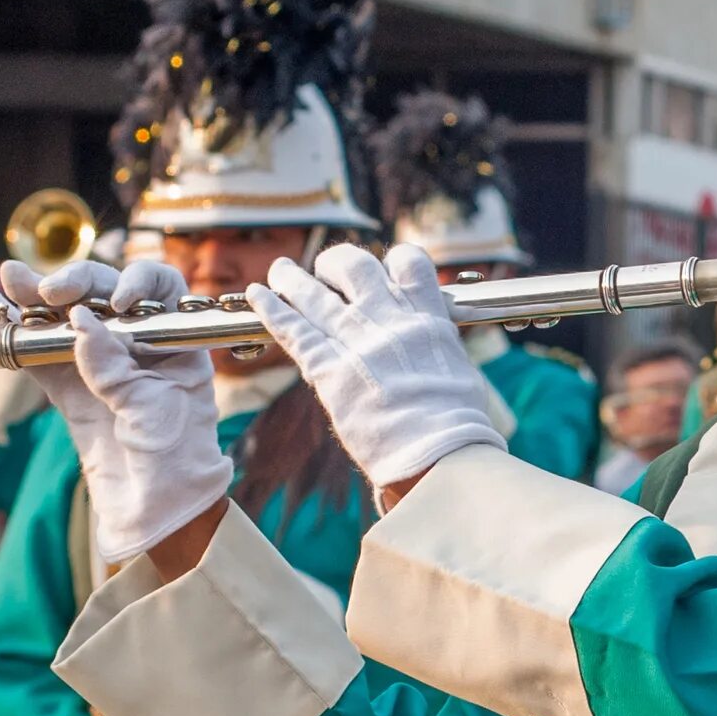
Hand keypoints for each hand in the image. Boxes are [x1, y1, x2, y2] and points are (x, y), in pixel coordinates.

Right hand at [0, 258, 231, 565]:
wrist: (154, 511)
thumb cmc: (173, 457)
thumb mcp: (151, 408)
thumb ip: (114, 366)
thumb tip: (80, 323)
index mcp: (174, 339)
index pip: (159, 289)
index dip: (138, 281)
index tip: (120, 301)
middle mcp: (135, 342)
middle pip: (102, 294)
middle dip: (75, 285)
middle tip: (52, 293)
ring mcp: (97, 363)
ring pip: (63, 319)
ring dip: (33, 298)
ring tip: (8, 279)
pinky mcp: (66, 387)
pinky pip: (37, 353)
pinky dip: (14, 333)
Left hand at [246, 245, 506, 488]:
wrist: (441, 454)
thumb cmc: (458, 427)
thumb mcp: (458, 371)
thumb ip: (435, 349)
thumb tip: (429, 349)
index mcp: (428, 319)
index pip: (410, 264)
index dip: (392, 260)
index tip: (381, 269)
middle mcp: (390, 322)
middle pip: (356, 268)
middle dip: (336, 263)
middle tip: (324, 271)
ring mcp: (357, 344)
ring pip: (316, 294)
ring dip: (292, 278)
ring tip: (280, 270)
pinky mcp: (330, 372)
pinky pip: (293, 330)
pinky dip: (271, 309)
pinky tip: (257, 294)